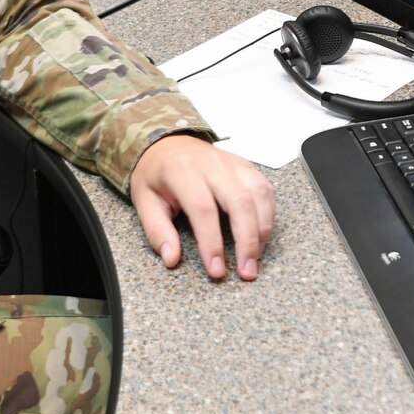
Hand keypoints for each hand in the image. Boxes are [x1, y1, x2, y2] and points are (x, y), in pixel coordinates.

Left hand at [128, 134, 274, 279]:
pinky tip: (262, 234)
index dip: (212, 243)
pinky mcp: (246, 166)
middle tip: (246, 270)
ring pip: (259, 194)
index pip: (203, 209)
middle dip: (247, 241)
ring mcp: (232, 163)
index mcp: (182, 170)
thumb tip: (172, 258)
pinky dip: (269, 214)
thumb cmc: (157, 174)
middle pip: (239, 201)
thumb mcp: (145, 201)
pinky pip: (265, 189)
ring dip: (262, 229)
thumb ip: (158, 231)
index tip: (216, 269)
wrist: (167, 143)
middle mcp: (211, 164)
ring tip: (256, 256)